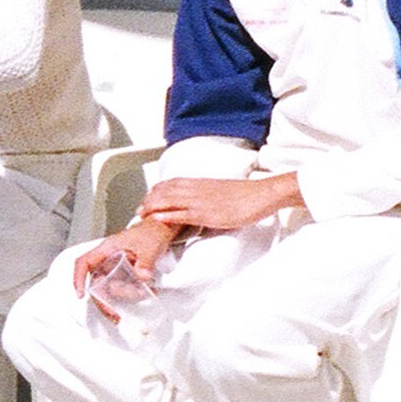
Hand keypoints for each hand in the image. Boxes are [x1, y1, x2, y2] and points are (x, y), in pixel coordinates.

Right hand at [73, 222, 174, 321]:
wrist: (162, 230)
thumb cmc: (151, 231)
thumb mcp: (149, 246)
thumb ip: (145, 262)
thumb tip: (142, 277)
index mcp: (108, 249)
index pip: (84, 263)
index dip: (78, 278)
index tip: (81, 294)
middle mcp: (108, 259)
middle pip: (96, 283)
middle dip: (103, 300)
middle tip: (114, 313)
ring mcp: (116, 267)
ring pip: (109, 288)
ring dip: (122, 298)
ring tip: (141, 295)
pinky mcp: (125, 274)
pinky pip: (122, 287)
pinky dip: (131, 294)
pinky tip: (145, 293)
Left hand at [135, 173, 301, 239]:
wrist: (261, 194)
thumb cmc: (246, 195)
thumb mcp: (222, 192)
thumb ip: (209, 195)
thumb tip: (202, 201)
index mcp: (201, 183)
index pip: (172, 183)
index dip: (157, 190)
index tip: (148, 198)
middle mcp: (198, 189)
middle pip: (166, 190)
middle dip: (149, 200)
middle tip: (139, 210)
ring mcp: (201, 201)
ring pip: (170, 200)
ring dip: (153, 207)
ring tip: (141, 214)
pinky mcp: (208, 214)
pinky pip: (183, 214)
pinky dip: (168, 216)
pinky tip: (157, 218)